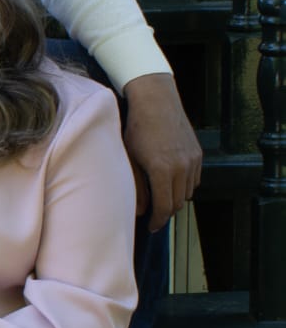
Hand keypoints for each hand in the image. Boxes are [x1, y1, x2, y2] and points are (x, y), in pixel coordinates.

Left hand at [122, 73, 201, 230]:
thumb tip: (141, 210)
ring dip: (176, 199)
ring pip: (188, 193)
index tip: (151, 226)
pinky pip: (195, 179)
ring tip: (161, 197)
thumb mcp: (130, 158)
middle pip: (177, 203)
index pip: (164, 207)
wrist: (156, 101)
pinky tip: (172, 182)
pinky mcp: (198, 154)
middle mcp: (181, 167)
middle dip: (165, 212)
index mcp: (162, 170)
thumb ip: (136, 186)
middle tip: (154, 214)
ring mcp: (192, 160)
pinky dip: (185, 186)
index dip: (157, 220)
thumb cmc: (137, 128)